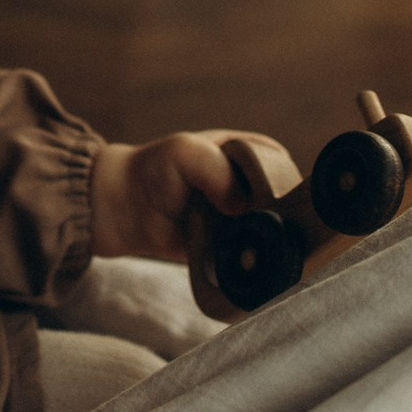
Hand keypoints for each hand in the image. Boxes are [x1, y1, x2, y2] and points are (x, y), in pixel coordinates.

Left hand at [91, 129, 277, 260]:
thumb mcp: (184, 153)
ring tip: (242, 243)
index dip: (277, 182)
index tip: (266, 199)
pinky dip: (247, 260)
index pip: (281, 166)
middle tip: (254, 226)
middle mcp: (252, 185)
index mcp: (250, 152)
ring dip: (261, 241)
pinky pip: (250, 256)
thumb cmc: (157, 169)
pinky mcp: (233, 245)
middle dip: (274, 217)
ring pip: (271, 233)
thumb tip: (240, 206)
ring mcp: (244, 217)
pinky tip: (236, 260)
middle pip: (283, 204)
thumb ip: (214, 169)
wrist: (128, 206)